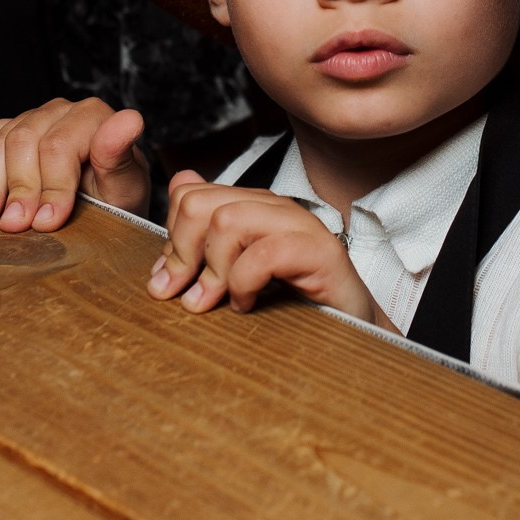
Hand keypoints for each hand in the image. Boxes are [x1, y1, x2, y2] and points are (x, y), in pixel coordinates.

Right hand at [0, 97, 151, 228]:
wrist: (104, 205)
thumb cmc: (117, 197)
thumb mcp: (126, 188)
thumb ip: (121, 157)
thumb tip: (130, 120)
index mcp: (93, 116)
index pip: (60, 146)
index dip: (52, 186)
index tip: (48, 221)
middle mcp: (61, 111)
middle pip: (24, 142)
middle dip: (19, 189)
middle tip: (16, 226)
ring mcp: (34, 118)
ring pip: (1, 143)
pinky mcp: (12, 130)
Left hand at [149, 172, 386, 324]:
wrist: (350, 334)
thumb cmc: (291, 306)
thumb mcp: (234, 274)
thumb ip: (205, 237)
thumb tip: (177, 186)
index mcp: (251, 208)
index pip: (189, 196)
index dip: (171, 240)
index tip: (169, 282)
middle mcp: (274, 208)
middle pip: (201, 204)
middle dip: (183, 253)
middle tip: (186, 295)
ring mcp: (299, 226)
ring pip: (228, 220)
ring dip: (214, 271)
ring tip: (218, 302)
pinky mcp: (321, 252)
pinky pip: (264, 253)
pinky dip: (245, 284)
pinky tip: (249, 305)